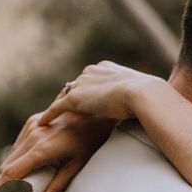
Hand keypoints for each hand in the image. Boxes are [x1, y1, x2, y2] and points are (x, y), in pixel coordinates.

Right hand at [0, 110, 115, 191]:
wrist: (93, 113)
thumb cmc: (88, 142)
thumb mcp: (75, 167)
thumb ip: (57, 188)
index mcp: (42, 151)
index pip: (11, 173)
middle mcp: (32, 138)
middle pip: (6, 166)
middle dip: (2, 184)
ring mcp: (30, 128)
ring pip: (11, 155)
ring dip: (10, 171)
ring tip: (12, 187)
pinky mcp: (32, 122)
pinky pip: (18, 144)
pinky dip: (18, 157)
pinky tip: (26, 166)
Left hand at [38, 61, 166, 124]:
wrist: (142, 94)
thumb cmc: (148, 96)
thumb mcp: (141, 92)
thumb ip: (135, 95)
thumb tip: (148, 101)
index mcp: (105, 67)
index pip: (89, 79)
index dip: (86, 91)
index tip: (85, 101)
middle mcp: (90, 72)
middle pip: (75, 86)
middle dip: (70, 97)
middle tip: (63, 111)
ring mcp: (81, 85)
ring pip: (65, 97)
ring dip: (59, 107)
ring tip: (52, 119)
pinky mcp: (74, 99)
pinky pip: (57, 108)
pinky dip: (49, 115)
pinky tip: (42, 123)